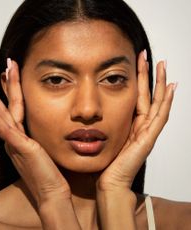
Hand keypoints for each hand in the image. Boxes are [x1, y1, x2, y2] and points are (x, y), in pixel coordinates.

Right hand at [0, 60, 70, 205]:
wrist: (52, 192)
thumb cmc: (48, 172)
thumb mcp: (41, 150)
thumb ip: (35, 138)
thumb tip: (37, 129)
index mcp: (19, 138)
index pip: (12, 111)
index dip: (6, 94)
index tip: (4, 78)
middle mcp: (14, 139)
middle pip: (3, 110)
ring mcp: (15, 143)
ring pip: (2, 115)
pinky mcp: (22, 149)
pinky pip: (6, 130)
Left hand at [98, 51, 175, 191]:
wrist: (109, 180)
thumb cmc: (106, 160)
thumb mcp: (105, 134)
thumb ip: (105, 121)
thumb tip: (92, 108)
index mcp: (131, 123)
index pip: (137, 96)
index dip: (137, 79)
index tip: (136, 62)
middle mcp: (142, 125)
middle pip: (148, 95)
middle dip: (149, 76)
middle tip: (149, 56)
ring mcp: (147, 131)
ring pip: (157, 102)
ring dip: (159, 83)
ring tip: (162, 65)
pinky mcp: (149, 139)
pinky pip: (160, 117)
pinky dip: (166, 102)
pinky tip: (170, 88)